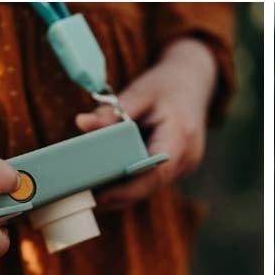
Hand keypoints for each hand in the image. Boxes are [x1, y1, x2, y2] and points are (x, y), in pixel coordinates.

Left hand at [72, 37, 216, 209]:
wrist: (193, 80)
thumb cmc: (166, 85)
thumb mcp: (139, 92)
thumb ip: (112, 111)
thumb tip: (81, 123)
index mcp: (181, 135)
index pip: (155, 172)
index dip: (126, 188)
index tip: (97, 193)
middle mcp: (188, 157)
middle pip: (149, 185)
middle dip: (117, 193)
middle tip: (82, 193)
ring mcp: (185, 166)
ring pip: (149, 188)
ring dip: (123, 191)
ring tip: (88, 188)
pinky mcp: (178, 169)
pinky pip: (152, 182)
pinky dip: (132, 182)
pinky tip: (107, 179)